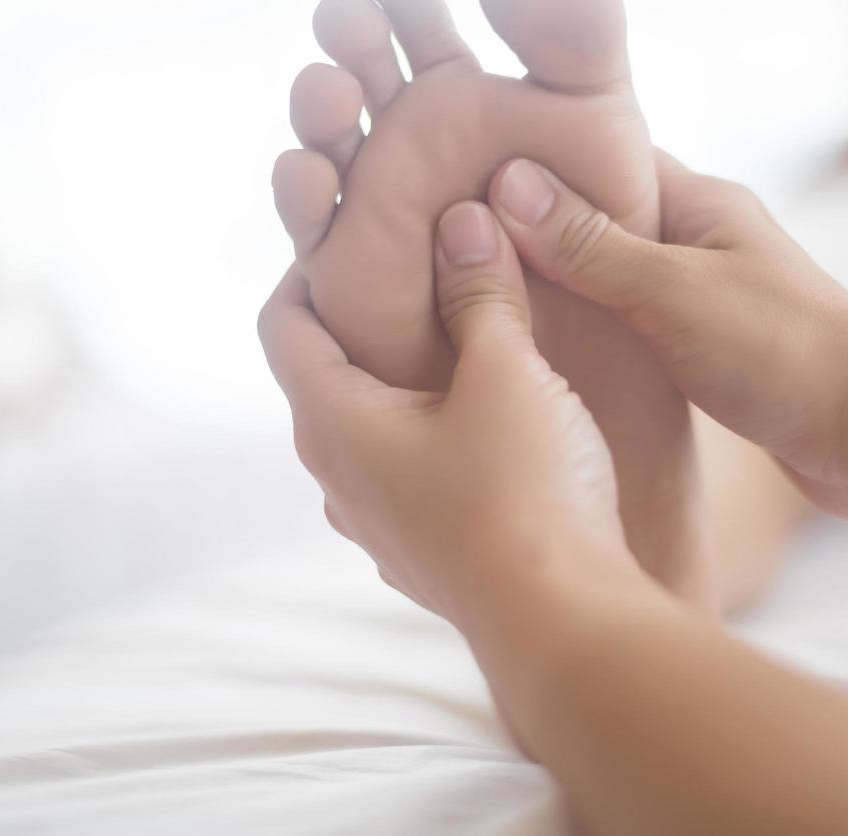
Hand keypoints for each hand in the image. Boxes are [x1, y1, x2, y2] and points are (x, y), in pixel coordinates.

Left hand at [259, 201, 634, 625]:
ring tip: (465, 340)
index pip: (282, 322)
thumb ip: (481, 292)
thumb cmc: (526, 494)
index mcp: (332, 423)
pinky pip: (410, 475)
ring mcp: (378, 527)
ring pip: (373, 429)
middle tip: (421, 267)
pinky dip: (433, 434)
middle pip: (326, 374)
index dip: (310, 265)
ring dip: (405, 381)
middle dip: (367, 317)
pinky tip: (492, 423)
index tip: (359, 229)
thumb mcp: (507, 371)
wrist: (566, 625)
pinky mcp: (423, 556)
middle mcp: (337, 480)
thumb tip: (463, 221)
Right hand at [486, 152, 847, 519]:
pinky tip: (554, 355)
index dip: (536, 164)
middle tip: (460, 245)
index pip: (601, 157)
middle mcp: (702, 240)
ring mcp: (707, 296)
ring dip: (566, 288)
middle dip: (538, 231)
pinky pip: (635, 327)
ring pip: (615, 278)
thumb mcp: (672, 293)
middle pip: (601, 219)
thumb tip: (508, 184)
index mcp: (700, 203)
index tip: (466, 176)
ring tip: (494, 301)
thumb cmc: (785, 354)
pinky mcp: (711, 350)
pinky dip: (596, 334)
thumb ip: (591, 246)